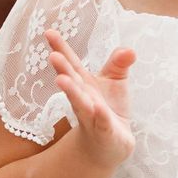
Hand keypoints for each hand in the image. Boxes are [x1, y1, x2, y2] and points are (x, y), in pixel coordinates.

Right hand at [46, 29, 135, 167]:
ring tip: (62, 81)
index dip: (60, 48)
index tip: (48, 32)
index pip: (71, 63)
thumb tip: (129, 49)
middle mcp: (83, 99)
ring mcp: (92, 117)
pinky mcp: (105, 133)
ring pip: (80, 104)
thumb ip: (119, 64)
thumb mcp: (115, 82)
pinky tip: (99, 110)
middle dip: (63, 70)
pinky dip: (101, 117)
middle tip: (53, 56)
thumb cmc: (108, 108)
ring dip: (72, 92)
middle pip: (72, 82)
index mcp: (84, 83)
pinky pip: (102, 124)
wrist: (110, 146)